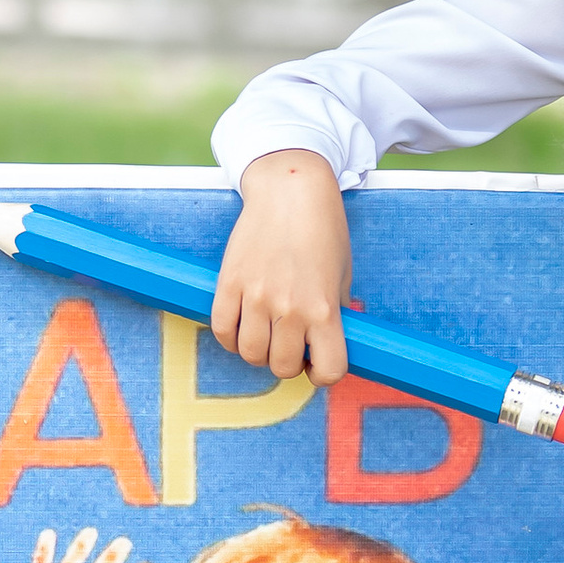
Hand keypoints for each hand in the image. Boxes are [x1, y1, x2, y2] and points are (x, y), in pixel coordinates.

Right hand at [211, 150, 352, 380]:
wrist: (290, 190)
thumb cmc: (322, 231)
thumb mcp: (341, 275)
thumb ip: (334, 313)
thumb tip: (324, 346)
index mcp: (323, 308)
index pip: (328, 369)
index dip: (324, 372)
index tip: (318, 362)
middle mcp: (289, 308)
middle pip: (282, 367)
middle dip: (288, 362)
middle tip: (290, 344)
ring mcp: (255, 297)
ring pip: (250, 354)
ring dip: (259, 351)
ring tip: (266, 333)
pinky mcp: (229, 283)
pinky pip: (222, 330)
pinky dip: (232, 337)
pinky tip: (243, 325)